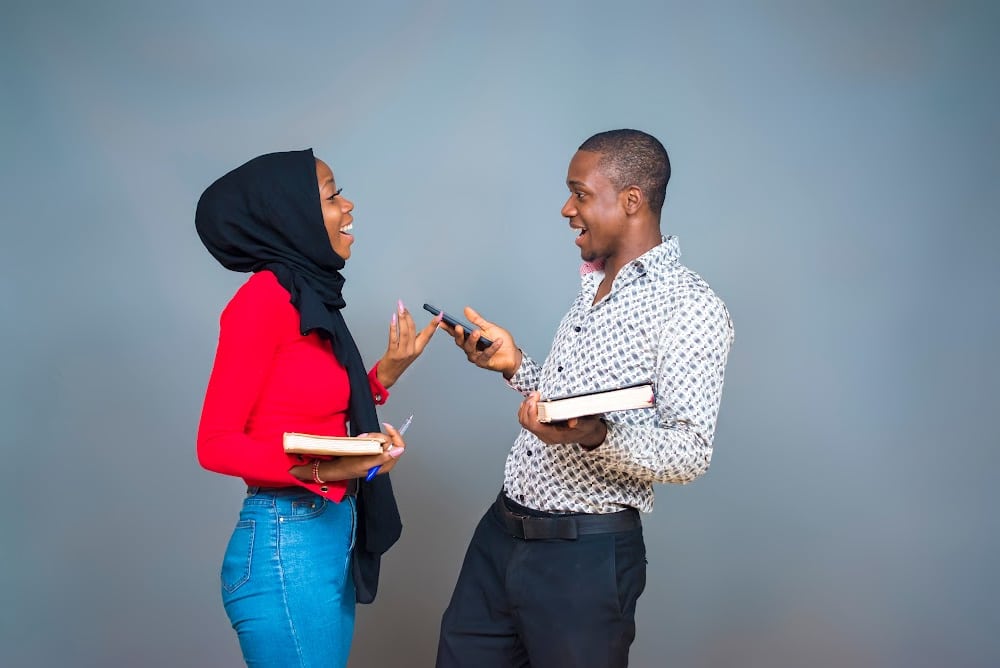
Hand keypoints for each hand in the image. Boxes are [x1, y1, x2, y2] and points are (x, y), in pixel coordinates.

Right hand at [289, 423, 407, 481]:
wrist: (337, 467)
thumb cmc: (349, 467)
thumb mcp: (364, 463)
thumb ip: (382, 457)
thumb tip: (399, 450)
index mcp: (386, 464)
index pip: (399, 447)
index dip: (395, 435)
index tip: (386, 426)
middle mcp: (385, 459)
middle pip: (390, 440)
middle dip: (377, 436)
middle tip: (365, 437)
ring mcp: (379, 454)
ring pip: (382, 438)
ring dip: (371, 436)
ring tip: (361, 439)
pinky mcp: (373, 450)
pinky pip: (375, 439)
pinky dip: (368, 437)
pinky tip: (361, 440)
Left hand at [376, 300, 440, 388]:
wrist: (389, 376)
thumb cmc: (399, 362)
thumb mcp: (412, 351)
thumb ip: (417, 340)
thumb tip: (424, 327)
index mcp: (418, 349)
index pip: (428, 334)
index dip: (434, 324)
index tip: (439, 315)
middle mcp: (412, 351)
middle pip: (412, 330)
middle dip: (408, 316)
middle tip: (403, 305)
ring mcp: (403, 353)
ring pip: (404, 333)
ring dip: (402, 319)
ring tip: (399, 309)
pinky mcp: (393, 354)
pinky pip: (394, 338)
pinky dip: (393, 328)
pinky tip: (393, 319)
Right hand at [444, 307, 521, 377]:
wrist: (513, 354)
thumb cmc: (501, 340)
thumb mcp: (489, 327)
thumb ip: (477, 320)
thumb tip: (466, 309)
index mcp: (469, 339)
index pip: (456, 333)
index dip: (448, 327)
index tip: (441, 320)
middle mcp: (470, 349)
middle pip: (461, 342)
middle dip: (459, 334)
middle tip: (458, 326)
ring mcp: (476, 357)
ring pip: (470, 349)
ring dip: (473, 340)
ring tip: (477, 332)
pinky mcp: (485, 363)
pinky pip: (487, 355)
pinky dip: (492, 347)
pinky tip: (498, 341)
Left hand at [517, 391, 607, 447]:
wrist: (587, 434)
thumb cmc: (586, 428)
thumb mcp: (587, 425)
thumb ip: (580, 423)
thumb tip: (572, 421)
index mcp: (554, 435)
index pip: (534, 425)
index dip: (531, 411)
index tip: (536, 398)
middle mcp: (545, 435)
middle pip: (526, 422)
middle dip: (527, 406)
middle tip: (535, 394)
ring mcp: (542, 431)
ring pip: (524, 420)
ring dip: (526, 406)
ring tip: (534, 396)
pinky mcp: (541, 426)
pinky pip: (527, 419)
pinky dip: (527, 408)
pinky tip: (533, 400)